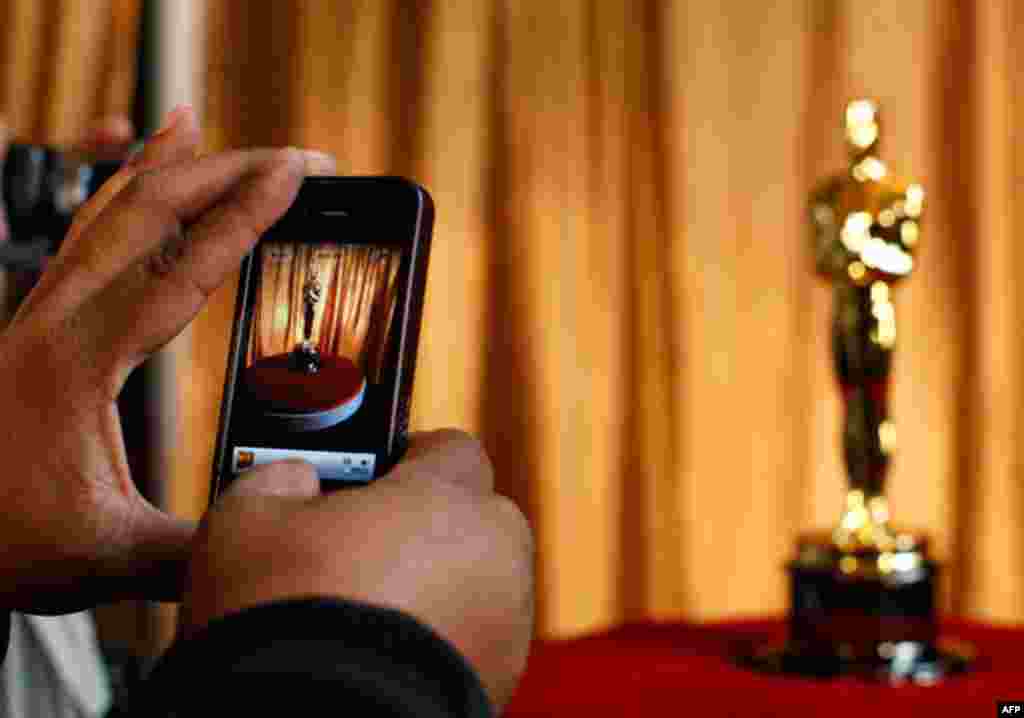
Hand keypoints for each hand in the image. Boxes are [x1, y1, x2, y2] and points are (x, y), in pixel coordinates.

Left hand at [0, 105, 335, 613]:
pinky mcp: (37, 319)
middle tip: (297, 160)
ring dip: (170, 170)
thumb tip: (278, 534)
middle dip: (227, 172)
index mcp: (80, 364)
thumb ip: (200, 551)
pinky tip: (139, 172)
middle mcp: (54, 320)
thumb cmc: (3, 543)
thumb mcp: (108, 558)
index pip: (182, 268)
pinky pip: (84, 232)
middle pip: (146, 212)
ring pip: (107, 211)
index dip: (246, 215)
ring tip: (207, 130)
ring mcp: (39, 312)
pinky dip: (120, 191)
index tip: (294, 174)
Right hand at [182, 429, 534, 710]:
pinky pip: (474, 635)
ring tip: (367, 611)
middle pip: (469, 516)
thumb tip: (294, 480)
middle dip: (425, 525)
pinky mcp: (503, 677)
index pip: (449, 448)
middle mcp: (495, 553)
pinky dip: (440, 637)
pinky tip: (385, 654)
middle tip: (362, 549)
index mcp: (446, 496)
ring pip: (475, 579)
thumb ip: (279, 477)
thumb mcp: (245, 523)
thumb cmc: (286, 621)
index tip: (373, 480)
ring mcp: (507, 621)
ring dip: (437, 585)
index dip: (408, 459)